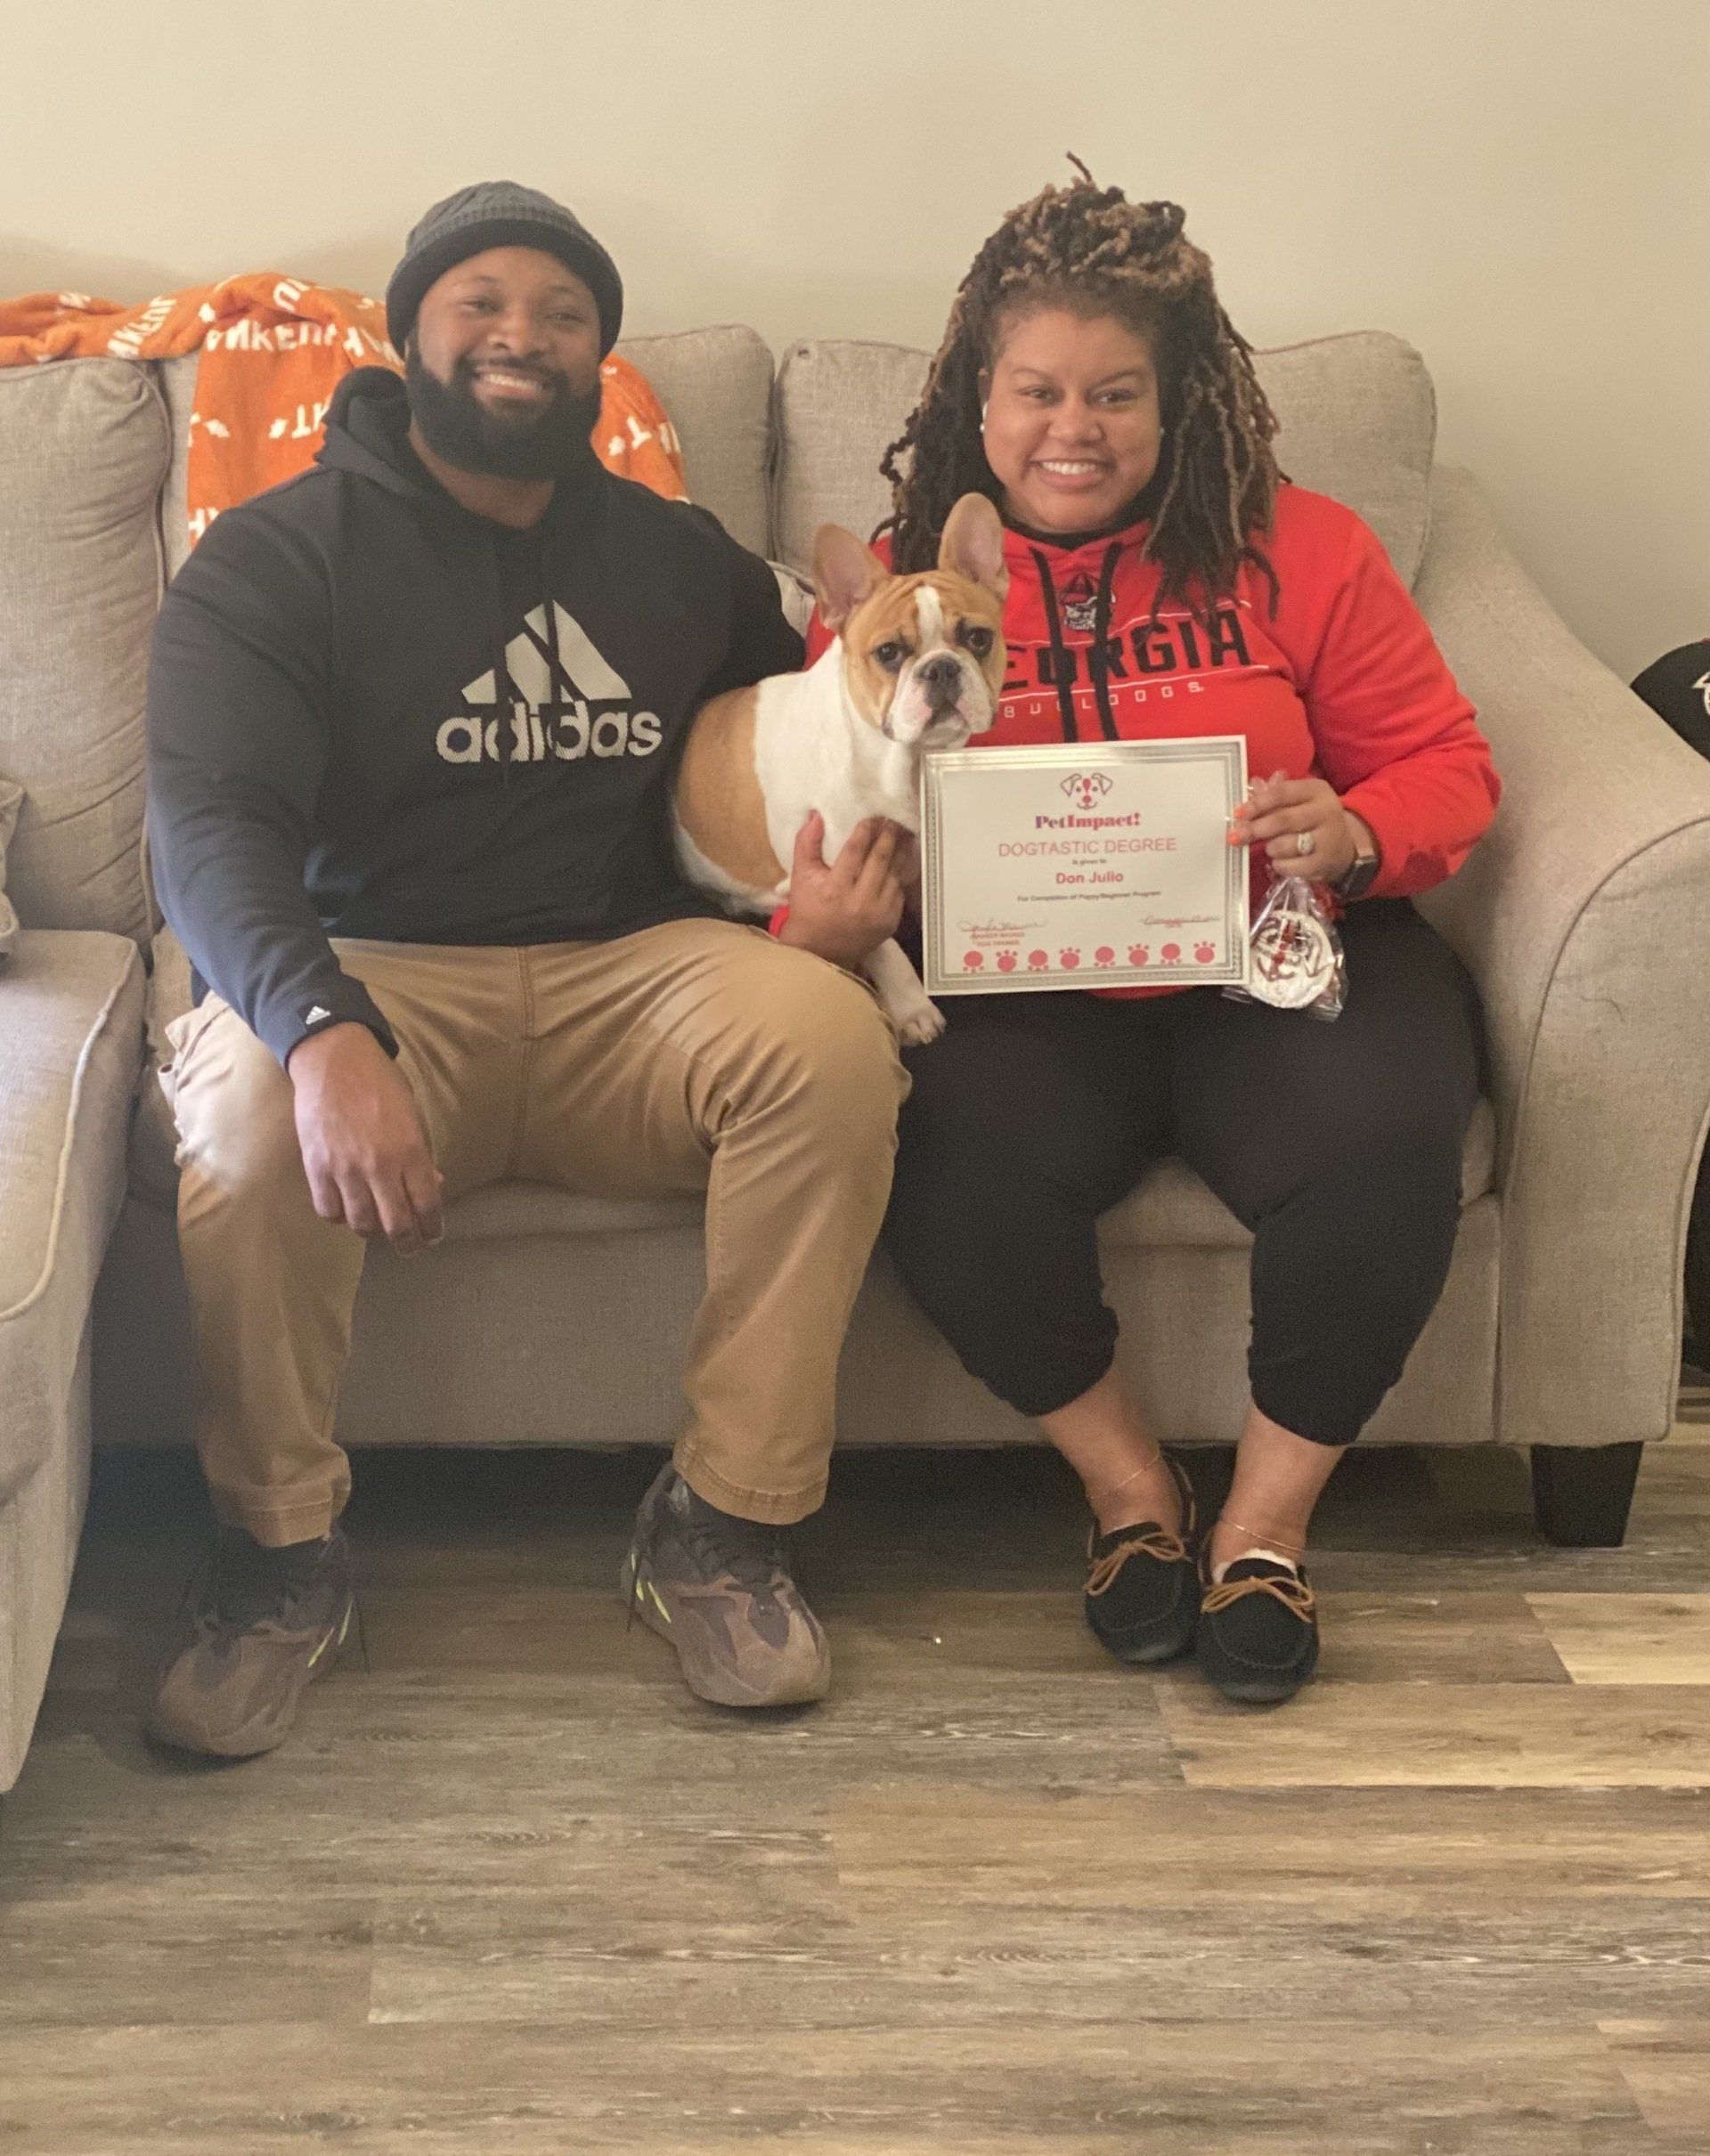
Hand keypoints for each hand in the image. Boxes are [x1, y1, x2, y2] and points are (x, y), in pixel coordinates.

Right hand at [285, 1022, 443, 1254]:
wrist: (333, 1061)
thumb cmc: (380, 1083)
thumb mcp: (412, 1114)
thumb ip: (420, 1153)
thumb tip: (432, 1185)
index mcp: (410, 1151)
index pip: (427, 1205)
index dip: (432, 1228)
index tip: (433, 1236)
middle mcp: (379, 1166)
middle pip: (397, 1225)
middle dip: (408, 1243)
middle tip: (411, 1247)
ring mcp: (345, 1169)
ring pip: (361, 1224)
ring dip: (373, 1231)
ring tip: (377, 1227)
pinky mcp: (316, 1168)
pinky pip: (328, 1210)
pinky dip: (340, 1216)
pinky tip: (346, 1209)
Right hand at [777, 812, 911, 968]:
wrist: (820, 951)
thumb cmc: (808, 909)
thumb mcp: (801, 876)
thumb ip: (806, 844)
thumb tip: (817, 815)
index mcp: (835, 889)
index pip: (854, 851)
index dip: (866, 830)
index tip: (873, 816)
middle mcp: (859, 901)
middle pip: (880, 859)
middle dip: (889, 835)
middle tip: (894, 819)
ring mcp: (878, 913)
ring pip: (895, 873)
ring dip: (901, 851)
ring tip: (905, 832)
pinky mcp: (890, 922)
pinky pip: (900, 891)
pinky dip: (902, 873)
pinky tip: (903, 858)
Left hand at [1229, 770, 1365, 884]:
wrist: (1342, 847)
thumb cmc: (1311, 820)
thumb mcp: (1298, 802)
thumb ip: (1274, 795)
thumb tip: (1252, 785)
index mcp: (1317, 790)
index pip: (1282, 793)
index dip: (1257, 803)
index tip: (1237, 814)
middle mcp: (1326, 811)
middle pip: (1282, 820)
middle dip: (1255, 829)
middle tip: (1235, 837)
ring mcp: (1328, 838)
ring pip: (1286, 845)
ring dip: (1270, 848)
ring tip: (1270, 848)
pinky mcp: (1325, 862)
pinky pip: (1292, 867)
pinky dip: (1280, 865)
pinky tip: (1279, 862)